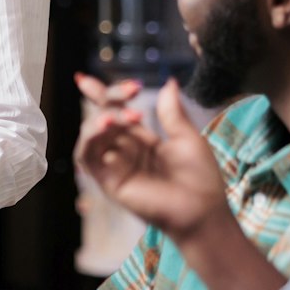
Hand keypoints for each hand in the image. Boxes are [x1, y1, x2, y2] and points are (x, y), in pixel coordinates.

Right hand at [73, 76, 227, 242]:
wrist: (202, 210)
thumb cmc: (200, 178)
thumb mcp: (187, 138)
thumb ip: (171, 112)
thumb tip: (168, 83)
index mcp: (142, 141)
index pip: (116, 113)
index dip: (103, 95)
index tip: (94, 79)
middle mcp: (125, 152)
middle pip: (102, 118)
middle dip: (109, 99)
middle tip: (129, 91)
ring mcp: (115, 167)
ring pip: (91, 136)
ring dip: (99, 119)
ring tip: (118, 116)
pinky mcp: (109, 182)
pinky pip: (87, 157)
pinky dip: (90, 139)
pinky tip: (106, 127)